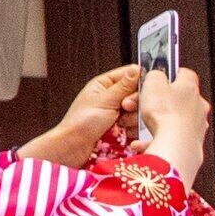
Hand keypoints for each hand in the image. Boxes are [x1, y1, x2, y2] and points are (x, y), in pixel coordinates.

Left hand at [21, 65, 140, 168]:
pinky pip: (135, 123)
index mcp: (104, 84)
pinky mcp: (119, 125)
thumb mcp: (105, 100)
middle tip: (124, 108)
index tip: (140, 90)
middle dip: (133, 103)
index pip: (129, 74)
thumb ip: (123, 86)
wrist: (74, 146)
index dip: (138, 81)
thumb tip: (136, 69)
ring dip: (132, 117)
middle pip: (136, 93)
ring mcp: (115, 111)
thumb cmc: (82, 122)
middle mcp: (110, 95)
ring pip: (138, 109)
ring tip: (120, 123)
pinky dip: (132, 127)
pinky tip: (123, 131)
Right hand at [138, 68, 210, 181]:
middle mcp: (198, 106)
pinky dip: (156, 139)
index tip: (159, 76)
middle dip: (159, 102)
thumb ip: (155, 75)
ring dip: (156, 122)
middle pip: (177, 99)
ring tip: (139, 126)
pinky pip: (171, 138)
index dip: (170, 74)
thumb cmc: (166, 114)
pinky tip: (142, 142)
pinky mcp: (192, 142)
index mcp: (190, 88)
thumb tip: (157, 74)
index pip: (184, 74)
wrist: (175, 144)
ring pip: (173, 120)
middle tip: (143, 104)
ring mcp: (196, 126)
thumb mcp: (153, 83)